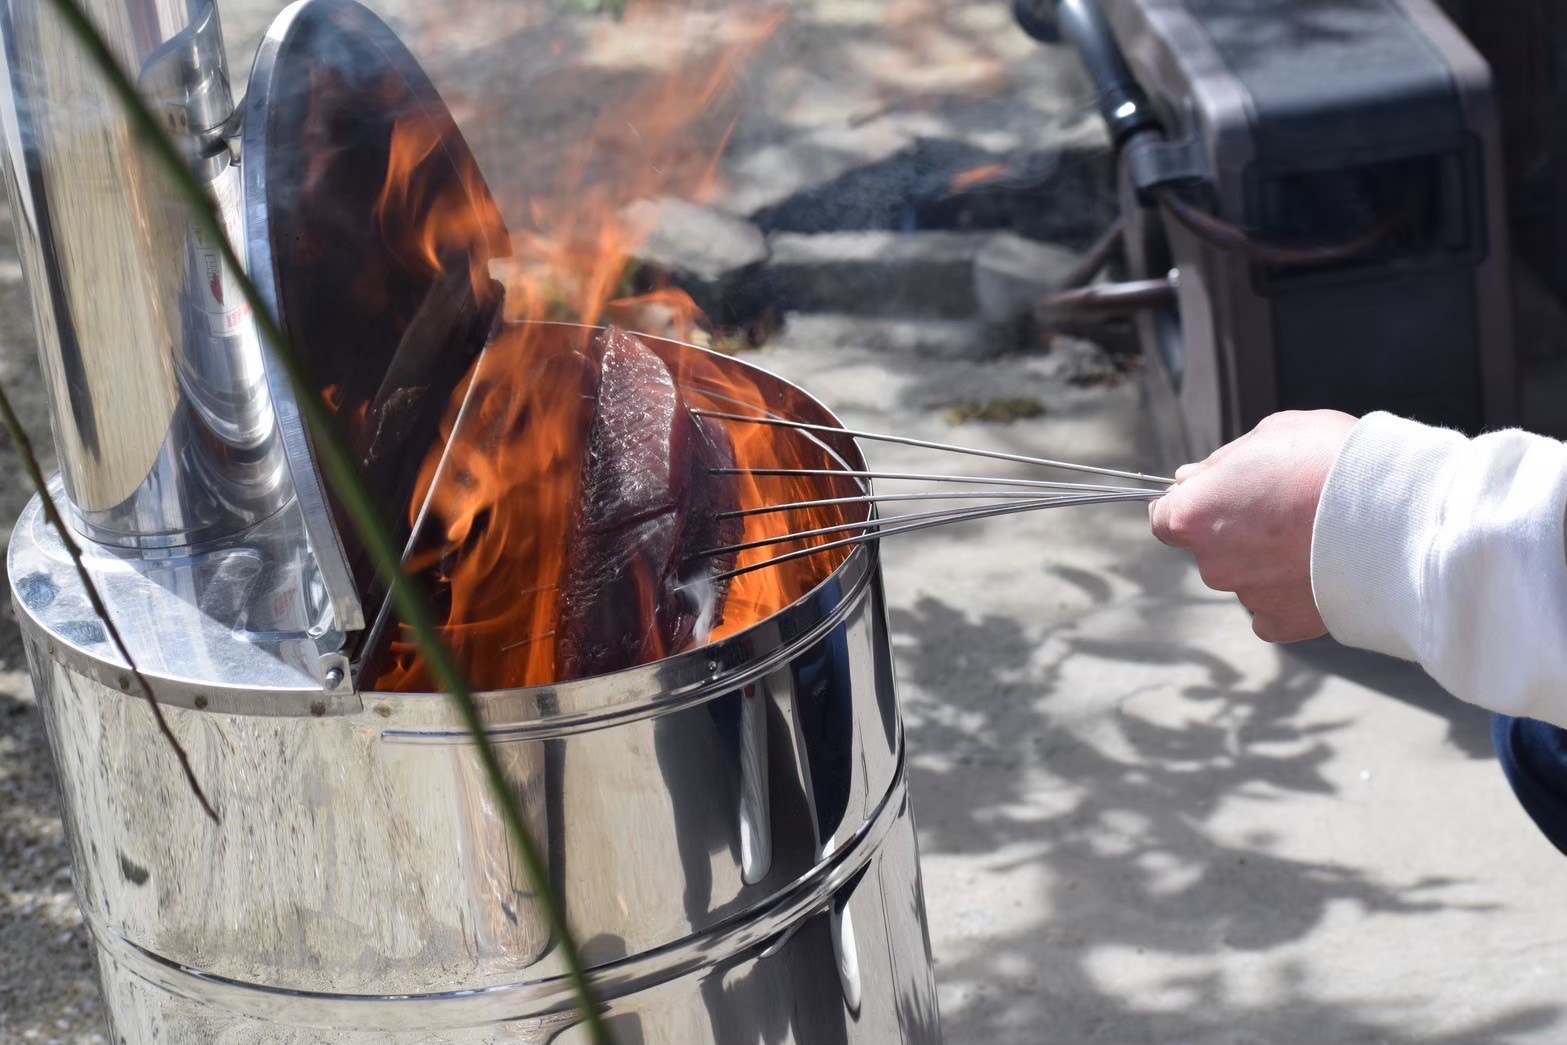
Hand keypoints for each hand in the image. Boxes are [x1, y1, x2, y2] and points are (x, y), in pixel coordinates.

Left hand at [1149, 410, 1356, 642]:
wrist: (1398, 511)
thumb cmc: (1330, 461)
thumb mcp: (1269, 435)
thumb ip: (1221, 464)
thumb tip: (1190, 479)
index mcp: (1195, 514)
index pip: (1166, 516)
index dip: (1190, 505)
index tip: (1215, 497)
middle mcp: (1212, 562)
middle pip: (1210, 548)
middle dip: (1236, 531)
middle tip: (1285, 509)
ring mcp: (1247, 596)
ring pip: (1246, 577)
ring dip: (1267, 561)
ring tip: (1316, 535)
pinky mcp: (1283, 622)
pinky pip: (1273, 611)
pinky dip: (1290, 594)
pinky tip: (1318, 570)